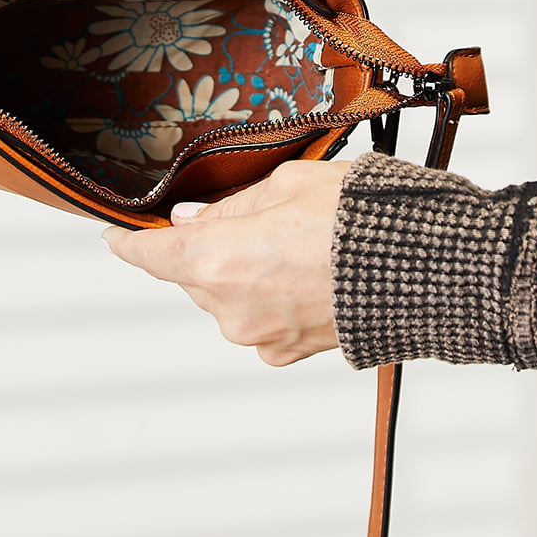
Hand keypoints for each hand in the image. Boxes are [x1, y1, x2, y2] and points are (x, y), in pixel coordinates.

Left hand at [102, 159, 350, 365]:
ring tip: (296, 243)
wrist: (423, 270)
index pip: (151, 253)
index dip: (128, 241)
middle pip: (191, 273)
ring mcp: (257, 336)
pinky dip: (268, 297)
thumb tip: (192, 220)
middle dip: (207, 245)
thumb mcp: (287, 183)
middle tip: (256, 216)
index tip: (114, 234)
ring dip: (241, 272)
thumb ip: (229, 206)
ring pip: (224, 297)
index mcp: (219, 260)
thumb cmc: (361, 219)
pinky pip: (256, 319)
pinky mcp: (286, 353)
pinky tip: (305, 273)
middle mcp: (229, 309)